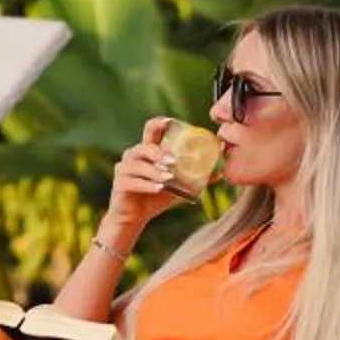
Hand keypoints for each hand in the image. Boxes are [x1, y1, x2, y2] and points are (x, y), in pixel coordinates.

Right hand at [104, 118, 188, 240]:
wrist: (134, 217)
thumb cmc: (155, 196)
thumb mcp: (178, 185)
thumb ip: (195, 176)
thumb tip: (220, 171)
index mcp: (148, 150)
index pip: (151, 129)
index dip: (159, 123)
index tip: (170, 122)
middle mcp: (134, 156)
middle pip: (144, 147)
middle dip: (158, 153)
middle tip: (173, 162)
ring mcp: (124, 169)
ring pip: (139, 166)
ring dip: (155, 172)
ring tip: (169, 179)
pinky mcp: (120, 184)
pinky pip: (134, 182)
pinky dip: (147, 185)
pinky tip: (158, 189)